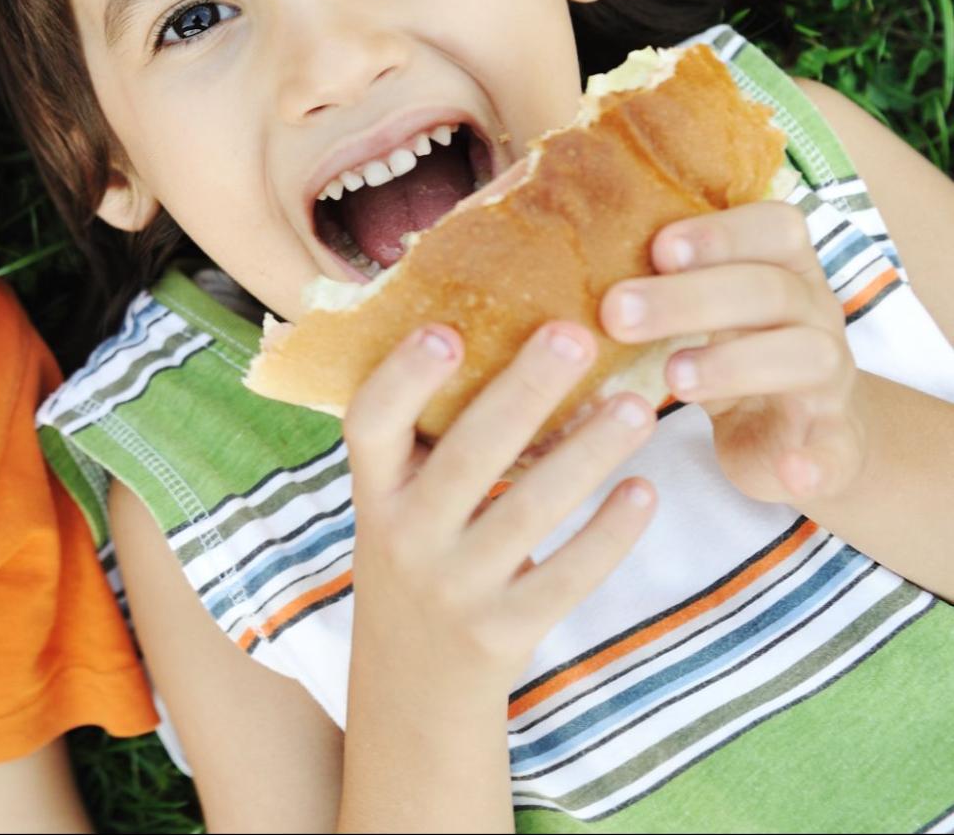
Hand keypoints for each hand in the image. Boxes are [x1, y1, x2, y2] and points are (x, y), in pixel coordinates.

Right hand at [344, 323, 657, 700]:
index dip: (403, 378)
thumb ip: (427, 440)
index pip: (369, 425)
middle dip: (523, 392)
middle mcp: (404, 537)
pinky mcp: (504, 631)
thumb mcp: (397, 505)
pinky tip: (644, 491)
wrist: (412, 690)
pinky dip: (609, 534)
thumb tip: (494, 325)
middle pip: (466, 456)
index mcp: (373, 493)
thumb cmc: (418, 561)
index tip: (446, 329)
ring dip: (587, 454)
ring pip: (529, 512)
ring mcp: (454, 587)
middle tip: (576, 334)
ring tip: (636, 406)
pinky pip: (566, 576)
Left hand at [601, 201, 864, 504]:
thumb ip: (651, 282)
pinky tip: (789, 473)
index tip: (659, 247)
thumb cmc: (725, 348)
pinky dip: (814, 462)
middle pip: (769, 290)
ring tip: (673, 378)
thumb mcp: (696, 309)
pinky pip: (835, 451)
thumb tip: (540, 263)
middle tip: (618, 313)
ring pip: (806, 356)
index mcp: (780, 269)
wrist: (793, 430)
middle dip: (691, 298)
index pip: (775, 227)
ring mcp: (827, 378)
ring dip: (737, 364)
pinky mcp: (831, 443)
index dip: (721, 234)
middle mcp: (811, 314)